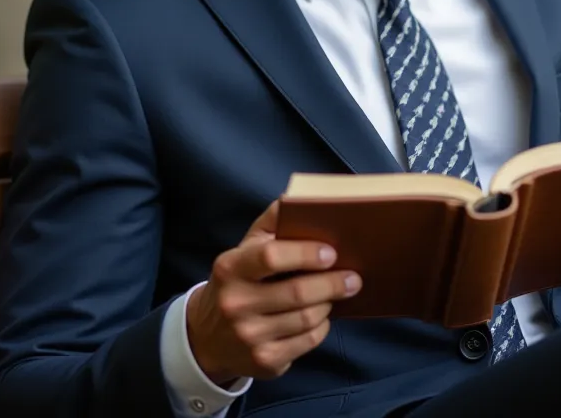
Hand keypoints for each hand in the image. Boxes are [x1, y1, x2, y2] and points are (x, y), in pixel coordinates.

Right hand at [187, 200, 361, 384]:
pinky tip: (322, 315)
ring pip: (307, 319)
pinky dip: (322, 326)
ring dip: (328, 303)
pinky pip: (307, 341)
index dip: (305, 253)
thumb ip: (272, 220)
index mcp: (230, 268)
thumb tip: (302, 198)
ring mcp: (249, 336)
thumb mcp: (245, 247)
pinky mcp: (264, 361)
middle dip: (332, 283)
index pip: (271, 256)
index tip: (331, 252)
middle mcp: (236, 304)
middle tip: (353, 277)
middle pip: (297, 293)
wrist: (207, 336)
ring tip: (338, 292)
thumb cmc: (238, 280)